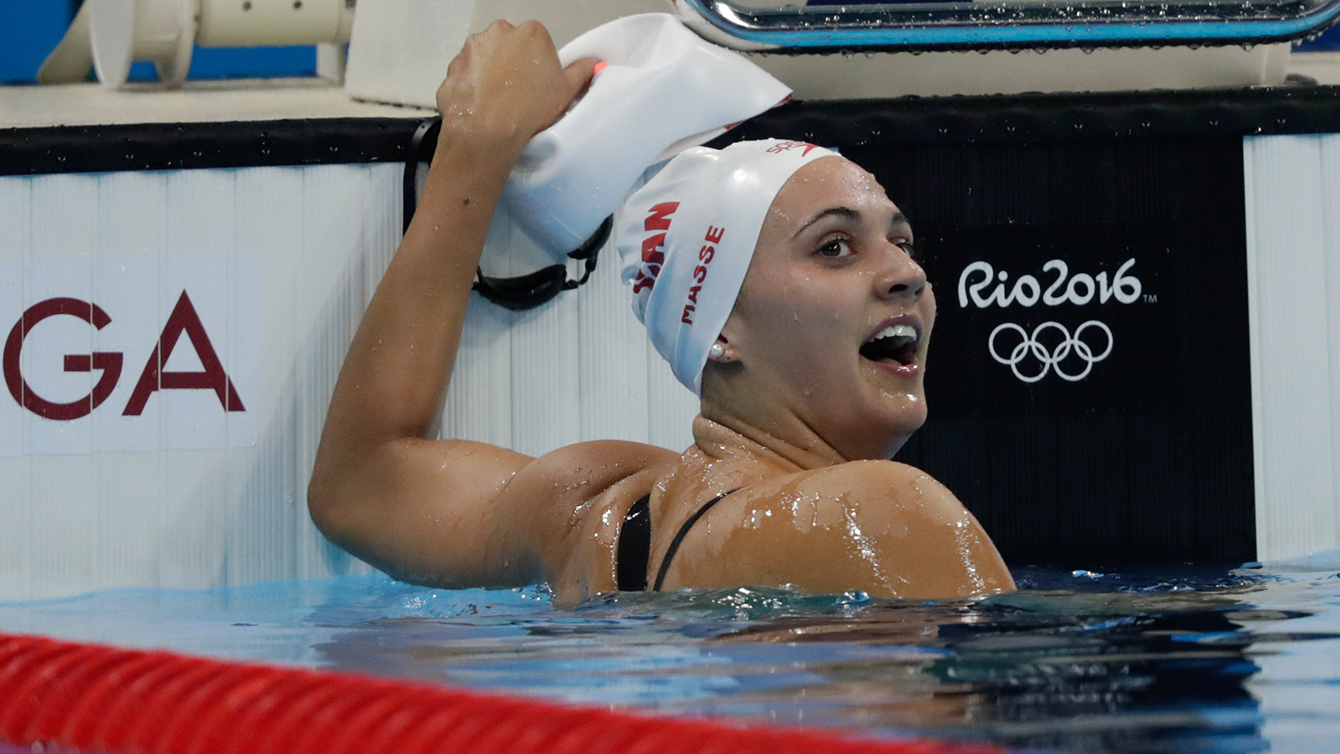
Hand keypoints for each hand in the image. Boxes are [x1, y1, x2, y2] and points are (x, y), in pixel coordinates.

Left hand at [436, 20, 597, 156]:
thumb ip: (581, 71)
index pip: (537, 42)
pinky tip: (482, 106)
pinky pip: (465, 75)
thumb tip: (592, 64)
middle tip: (519, 94)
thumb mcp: (567, 91)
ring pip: (485, 59)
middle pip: (509, 46)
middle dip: (512, 65)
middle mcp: (499, 32)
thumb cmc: (528, 109)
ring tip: (499, 103)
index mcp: (531, 33)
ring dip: (490, 75)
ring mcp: (472, 48)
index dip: (538, 64)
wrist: (488, 131)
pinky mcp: (453, 67)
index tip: (538, 83)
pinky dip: (472, 87)